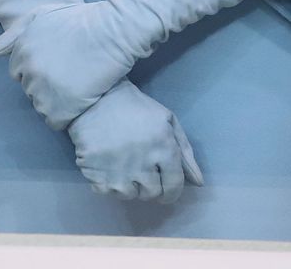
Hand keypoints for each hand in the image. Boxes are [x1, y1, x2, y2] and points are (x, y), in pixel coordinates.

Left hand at [0, 1, 135, 129]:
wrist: (113, 32)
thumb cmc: (81, 20)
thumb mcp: (42, 15)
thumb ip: (14, 33)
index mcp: (22, 48)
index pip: (17, 72)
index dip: (36, 71)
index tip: (55, 67)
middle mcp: (28, 69)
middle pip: (29, 90)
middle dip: (44, 86)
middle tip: (68, 77)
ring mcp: (44, 88)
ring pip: (40, 107)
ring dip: (55, 102)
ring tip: (75, 89)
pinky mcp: (62, 106)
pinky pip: (55, 122)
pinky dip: (65, 117)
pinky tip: (79, 103)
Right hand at [68, 81, 202, 203]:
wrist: (92, 96)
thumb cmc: (133, 106)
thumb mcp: (165, 119)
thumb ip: (185, 151)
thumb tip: (198, 182)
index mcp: (163, 149)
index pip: (174, 186)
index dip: (171, 190)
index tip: (164, 187)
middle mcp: (144, 165)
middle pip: (153, 194)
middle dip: (150, 186)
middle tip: (141, 171)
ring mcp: (119, 173)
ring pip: (131, 195)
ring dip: (129, 185)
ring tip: (122, 165)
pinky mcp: (97, 176)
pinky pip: (108, 192)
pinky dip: (108, 183)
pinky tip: (106, 165)